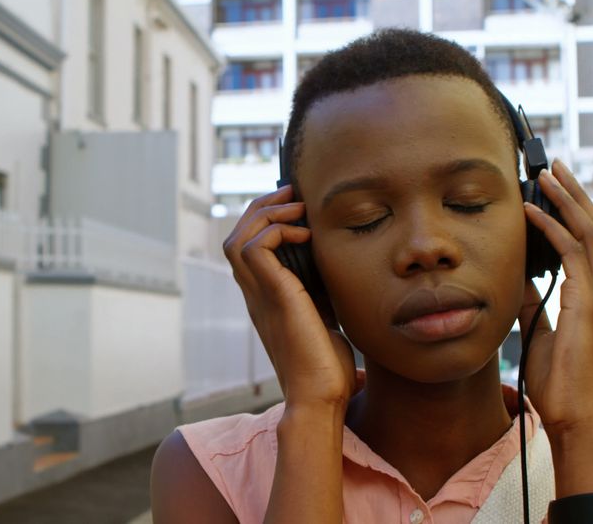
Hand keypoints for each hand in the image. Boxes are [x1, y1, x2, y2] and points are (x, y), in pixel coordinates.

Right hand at [223, 185, 358, 409]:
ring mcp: (259, 296)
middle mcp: (256, 295)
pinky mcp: (273, 296)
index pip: (249, 249)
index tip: (298, 207)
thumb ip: (329, 304)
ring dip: (267, 213)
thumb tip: (356, 294)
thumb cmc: (329, 373)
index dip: (267, 221)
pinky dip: (277, 230)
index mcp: (266, 300)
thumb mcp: (329, 325)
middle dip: (262, 207)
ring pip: (237, 237)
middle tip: (293, 194)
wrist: (321, 398)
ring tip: (298, 207)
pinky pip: (255, 247)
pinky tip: (305, 233)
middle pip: (236, 236)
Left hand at [517, 158, 592, 436]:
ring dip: (567, 200)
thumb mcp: (543, 335)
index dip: (576, 212)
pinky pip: (573, 254)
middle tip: (554, 166)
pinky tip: (532, 210)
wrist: (576, 419)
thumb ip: (536, 306)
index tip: (556, 189)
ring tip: (546, 174)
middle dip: (575, 194)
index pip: (592, 243)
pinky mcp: (590, 305)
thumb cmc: (561, 385)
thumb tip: (519, 283)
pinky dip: (551, 228)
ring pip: (591, 232)